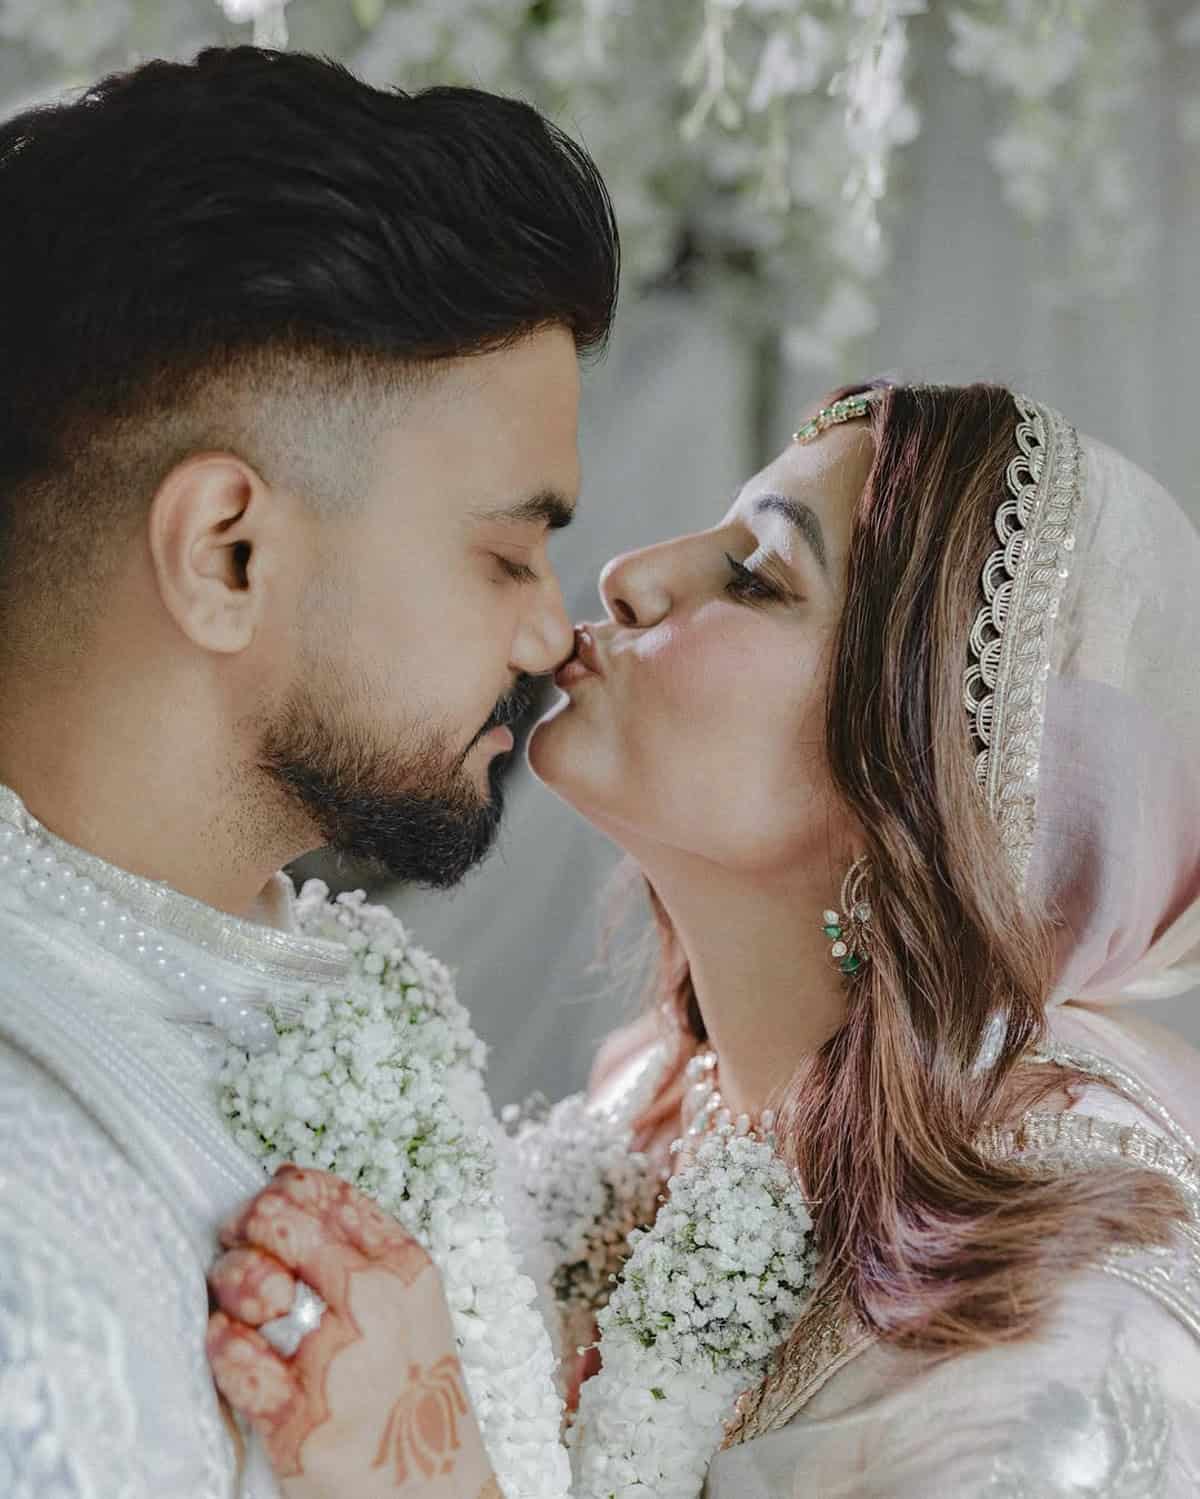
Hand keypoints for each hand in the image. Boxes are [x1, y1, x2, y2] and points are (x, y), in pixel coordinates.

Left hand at [206, 1165, 499, 1498]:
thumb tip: (282, 1184)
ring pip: (252, 1282)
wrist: (434, 1492)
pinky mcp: (301, 1422)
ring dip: (229, 1280)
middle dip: (244, 1225)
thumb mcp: (412, 1304)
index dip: (280, 1191)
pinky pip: (235, 1357)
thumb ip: (362, 1248)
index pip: (324, 1193)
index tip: (267, 1208)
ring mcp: (338, 1364)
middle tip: (235, 1242)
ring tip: (235, 1297)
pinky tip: (228, 1342)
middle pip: (279, 1223)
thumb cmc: (413, 1392)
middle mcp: (376, 1305)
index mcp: (406, 1268)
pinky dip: (221, 1343)